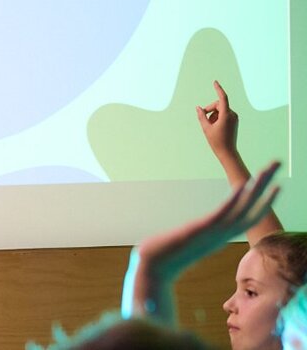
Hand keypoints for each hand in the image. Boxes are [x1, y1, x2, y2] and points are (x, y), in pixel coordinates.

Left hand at [123, 161, 280, 321]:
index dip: (264, 202)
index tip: (276, 186)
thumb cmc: (167, 255)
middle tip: (277, 163)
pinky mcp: (200, 230)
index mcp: (220, 236)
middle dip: (266, 185)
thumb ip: (197, 237)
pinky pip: (222, 213)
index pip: (249, 217)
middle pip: (253, 208)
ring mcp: (214, 233)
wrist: (154, 268)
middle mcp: (223, 235)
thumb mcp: (188, 242)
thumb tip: (195, 232)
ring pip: (243, 207)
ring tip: (268, 168)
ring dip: (258, 186)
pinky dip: (233, 200)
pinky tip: (242, 186)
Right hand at [196, 80, 238, 158]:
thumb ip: (202, 116)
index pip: (222, 98)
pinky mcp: (234, 121)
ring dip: (213, 114)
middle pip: (219, 104)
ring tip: (210, 125)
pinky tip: (214, 126)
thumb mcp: (206, 128)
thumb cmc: (216, 141)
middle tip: (203, 116)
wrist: (227, 152)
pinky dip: (217, 117)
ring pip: (220, 109)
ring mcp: (234, 118)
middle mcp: (232, 115)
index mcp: (227, 115)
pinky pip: (223, 114)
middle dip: (210, 109)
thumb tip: (199, 107)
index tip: (215, 82)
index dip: (218, 89)